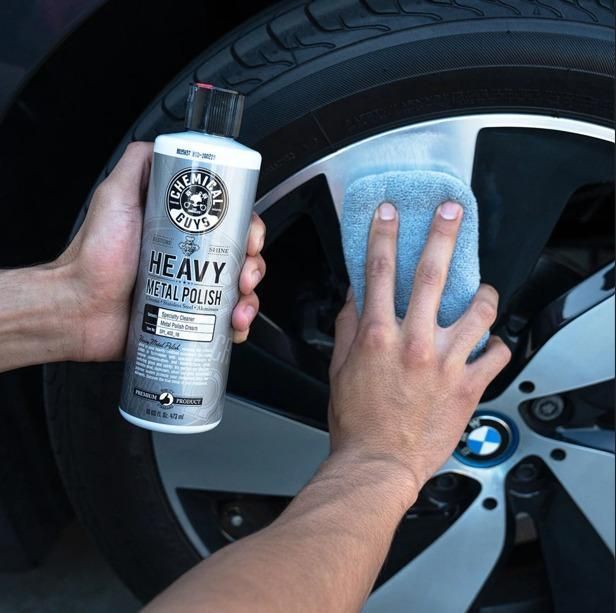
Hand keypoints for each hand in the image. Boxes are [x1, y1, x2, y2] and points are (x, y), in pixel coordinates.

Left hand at [56, 142, 265, 361]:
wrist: (78, 307)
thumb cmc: (93, 256)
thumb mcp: (114, 196)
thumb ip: (137, 164)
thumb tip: (166, 145)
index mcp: (184, 229)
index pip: (230, 223)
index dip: (250, 230)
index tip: (250, 239)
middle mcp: (192, 257)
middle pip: (242, 257)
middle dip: (254, 266)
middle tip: (244, 276)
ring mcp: (192, 291)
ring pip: (239, 291)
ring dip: (250, 299)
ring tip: (238, 308)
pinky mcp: (188, 319)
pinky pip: (225, 322)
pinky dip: (239, 326)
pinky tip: (234, 327)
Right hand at [328, 201, 510, 493]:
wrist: (379, 463)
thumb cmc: (358, 421)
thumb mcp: (339, 369)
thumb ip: (347, 328)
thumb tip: (355, 297)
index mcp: (378, 336)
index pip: (380, 271)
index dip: (385, 235)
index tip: (391, 213)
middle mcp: (415, 342)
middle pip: (432, 275)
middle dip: (443, 235)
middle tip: (452, 212)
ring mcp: (446, 363)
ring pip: (479, 312)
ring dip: (485, 295)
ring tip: (485, 291)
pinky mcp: (469, 386)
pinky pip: (497, 355)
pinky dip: (497, 346)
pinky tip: (490, 346)